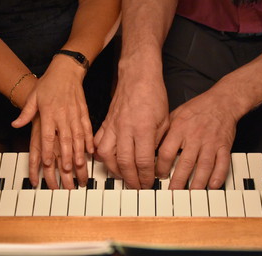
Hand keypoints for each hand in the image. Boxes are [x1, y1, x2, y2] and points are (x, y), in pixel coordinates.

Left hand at [12, 56, 92, 188]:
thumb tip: (15, 124)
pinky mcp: (84, 112)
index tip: (48, 162)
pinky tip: (91, 150)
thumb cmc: (48, 83)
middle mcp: (63, 114)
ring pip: (78, 135)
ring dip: (80, 150)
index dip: (48, 149)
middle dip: (67, 155)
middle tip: (68, 170)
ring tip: (81, 163)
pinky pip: (87, 128)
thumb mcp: (33, 96)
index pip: (48, 135)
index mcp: (49, 112)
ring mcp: (75, 114)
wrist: (66, 70)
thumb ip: (26, 113)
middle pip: (65, 138)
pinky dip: (89, 139)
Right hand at [94, 63, 168, 188]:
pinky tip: (107, 159)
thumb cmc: (153, 95)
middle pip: (124, 162)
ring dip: (114, 170)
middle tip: (137, 186)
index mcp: (143, 129)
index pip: (143, 161)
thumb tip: (152, 160)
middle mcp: (125, 129)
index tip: (149, 183)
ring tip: (122, 175)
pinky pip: (97, 142)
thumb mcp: (164, 120)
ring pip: (106, 155)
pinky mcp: (105, 123)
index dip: (146, 176)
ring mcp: (112, 126)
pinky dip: (100, 154)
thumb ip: (156, 142)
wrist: (137, 76)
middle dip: (131, 179)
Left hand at [156, 91, 236, 189]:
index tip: (158, 176)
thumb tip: (150, 148)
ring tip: (191, 194)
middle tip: (172, 193)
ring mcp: (210, 142)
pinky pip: (222, 163)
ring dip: (197, 182)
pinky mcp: (224, 145)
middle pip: (184, 162)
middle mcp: (194, 137)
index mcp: (179, 129)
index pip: (166, 152)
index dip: (160, 167)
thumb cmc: (196, 109)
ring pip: (203, 166)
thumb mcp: (174, 115)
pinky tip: (213, 185)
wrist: (222, 101)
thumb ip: (164, 132)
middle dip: (178, 180)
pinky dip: (219, 175)